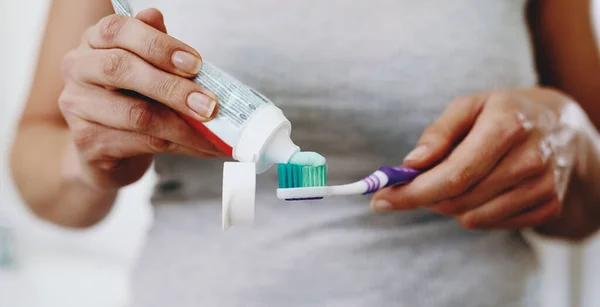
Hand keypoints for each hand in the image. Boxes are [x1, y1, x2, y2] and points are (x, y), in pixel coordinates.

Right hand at [59, 9, 220, 189]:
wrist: (105, 152)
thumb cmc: (131, 100)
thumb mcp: (147, 69)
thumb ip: (154, 48)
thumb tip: (156, 16)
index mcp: (94, 41)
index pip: (118, 30)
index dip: (159, 45)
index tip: (196, 63)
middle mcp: (78, 69)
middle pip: (121, 69)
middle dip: (173, 88)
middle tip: (209, 105)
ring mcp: (78, 107)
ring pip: (136, 114)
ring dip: (183, 126)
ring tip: (214, 134)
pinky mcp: (88, 141)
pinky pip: (141, 143)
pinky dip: (179, 145)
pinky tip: (202, 147)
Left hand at [371, 88, 577, 229]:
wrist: (563, 128)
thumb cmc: (504, 113)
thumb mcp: (469, 106)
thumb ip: (437, 134)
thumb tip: (410, 164)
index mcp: (506, 126)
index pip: (454, 174)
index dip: (413, 192)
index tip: (379, 199)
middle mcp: (530, 159)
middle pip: (459, 199)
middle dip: (425, 197)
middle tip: (411, 186)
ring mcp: (543, 186)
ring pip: (473, 217)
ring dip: (450, 205)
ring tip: (457, 179)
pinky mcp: (548, 206)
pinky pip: (493, 224)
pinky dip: (475, 212)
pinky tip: (482, 189)